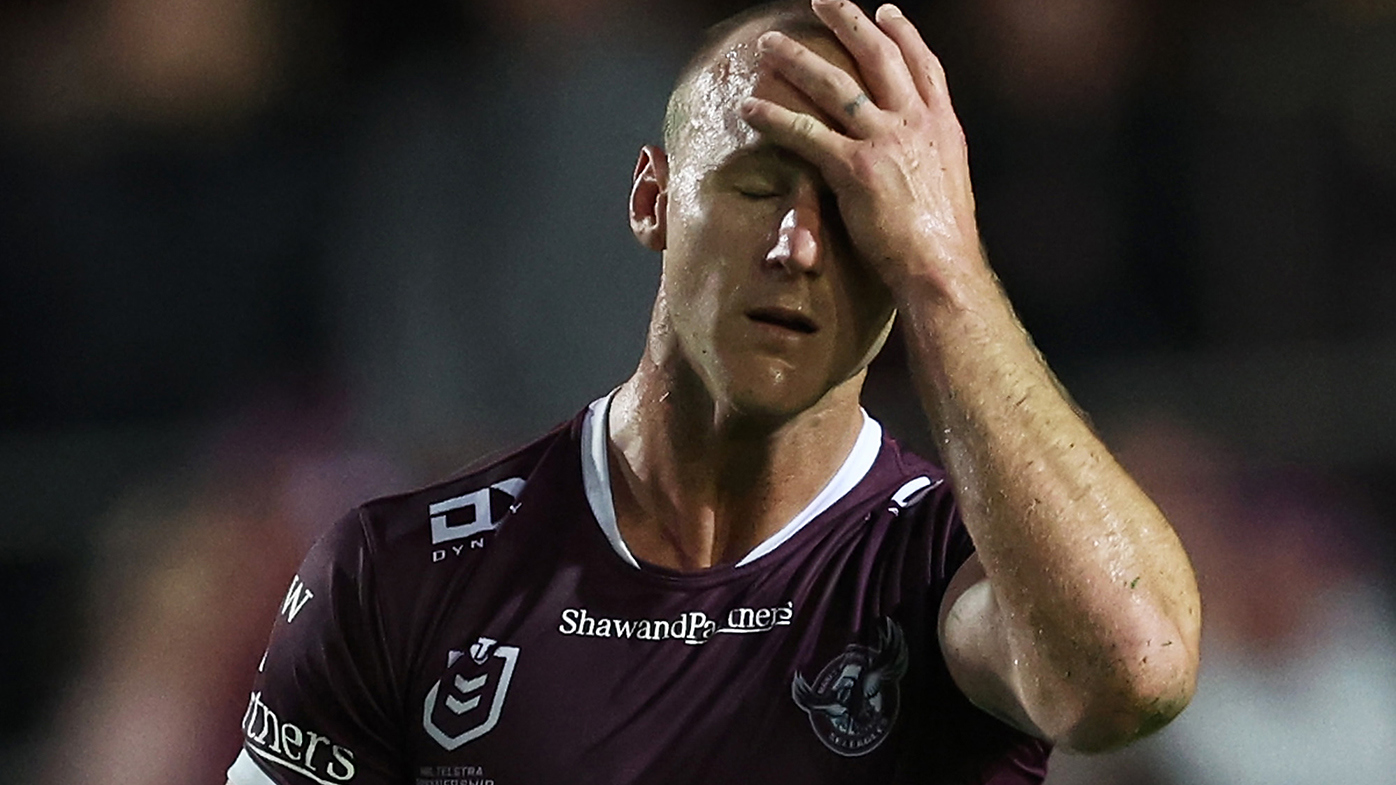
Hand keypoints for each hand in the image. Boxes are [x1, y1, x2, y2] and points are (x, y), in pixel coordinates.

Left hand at [739, 0, 981, 296]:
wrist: (942, 266)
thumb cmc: (944, 239)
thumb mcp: (950, 182)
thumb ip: (930, 157)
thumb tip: (918, 155)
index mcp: (943, 126)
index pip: (924, 65)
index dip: (904, 33)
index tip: (885, 11)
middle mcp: (915, 123)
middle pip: (878, 56)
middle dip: (847, 21)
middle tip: (822, 0)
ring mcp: (885, 142)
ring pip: (835, 86)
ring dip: (797, 60)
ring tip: (769, 45)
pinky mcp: (855, 169)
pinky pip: (805, 134)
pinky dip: (774, 118)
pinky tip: (749, 108)